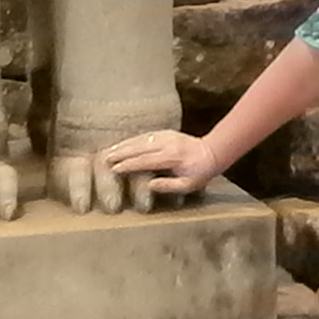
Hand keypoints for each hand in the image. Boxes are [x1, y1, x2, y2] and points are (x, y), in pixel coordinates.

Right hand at [98, 128, 217, 196]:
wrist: (213, 152)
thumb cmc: (200, 173)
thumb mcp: (188, 185)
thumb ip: (168, 186)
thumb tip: (148, 185)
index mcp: (172, 157)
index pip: (145, 160)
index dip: (129, 165)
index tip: (115, 169)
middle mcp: (167, 143)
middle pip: (139, 147)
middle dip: (121, 152)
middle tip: (105, 158)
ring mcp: (166, 136)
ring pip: (141, 139)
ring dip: (124, 144)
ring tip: (110, 151)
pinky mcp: (166, 132)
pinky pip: (146, 135)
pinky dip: (133, 140)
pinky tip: (124, 144)